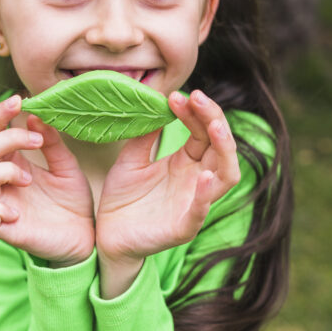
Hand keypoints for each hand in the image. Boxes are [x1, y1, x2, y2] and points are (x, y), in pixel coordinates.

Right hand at [0, 95, 94, 266]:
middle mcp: (2, 182)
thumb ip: (51, 142)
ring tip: (30, 178)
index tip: (19, 101)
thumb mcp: (67, 165)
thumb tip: (35, 116)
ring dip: (3, 171)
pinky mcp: (8, 231)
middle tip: (37, 143)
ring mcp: (2, 205)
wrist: (86, 238)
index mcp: (14, 162)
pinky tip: (17, 211)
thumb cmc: (73, 201)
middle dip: (7, 139)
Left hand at [95, 90, 240, 267]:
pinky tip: (204, 177)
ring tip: (215, 127)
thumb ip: (145, 135)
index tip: (176, 95)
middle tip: (197, 97)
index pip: (203, 132)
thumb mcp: (131, 159)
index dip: (195, 112)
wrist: (106, 235)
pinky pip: (201, 211)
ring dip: (224, 150)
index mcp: (186, 163)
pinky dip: (206, 195)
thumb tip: (154, 103)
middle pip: (220, 147)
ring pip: (226, 176)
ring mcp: (194, 203)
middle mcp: (196, 180)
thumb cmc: (122, 198)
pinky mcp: (184, 227)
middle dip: (213, 119)